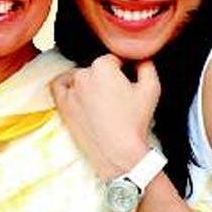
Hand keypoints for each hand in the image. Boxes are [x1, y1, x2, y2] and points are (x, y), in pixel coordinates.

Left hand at [51, 54, 160, 179]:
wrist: (118, 152)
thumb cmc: (134, 122)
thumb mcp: (151, 88)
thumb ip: (147, 65)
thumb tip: (141, 59)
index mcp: (103, 66)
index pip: (113, 60)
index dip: (122, 71)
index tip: (126, 84)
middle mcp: (83, 74)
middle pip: (96, 69)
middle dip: (106, 79)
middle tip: (116, 96)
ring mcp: (71, 89)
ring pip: (80, 78)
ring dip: (89, 84)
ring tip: (100, 101)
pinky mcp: (62, 105)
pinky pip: (59, 86)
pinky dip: (67, 85)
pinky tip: (76, 92)